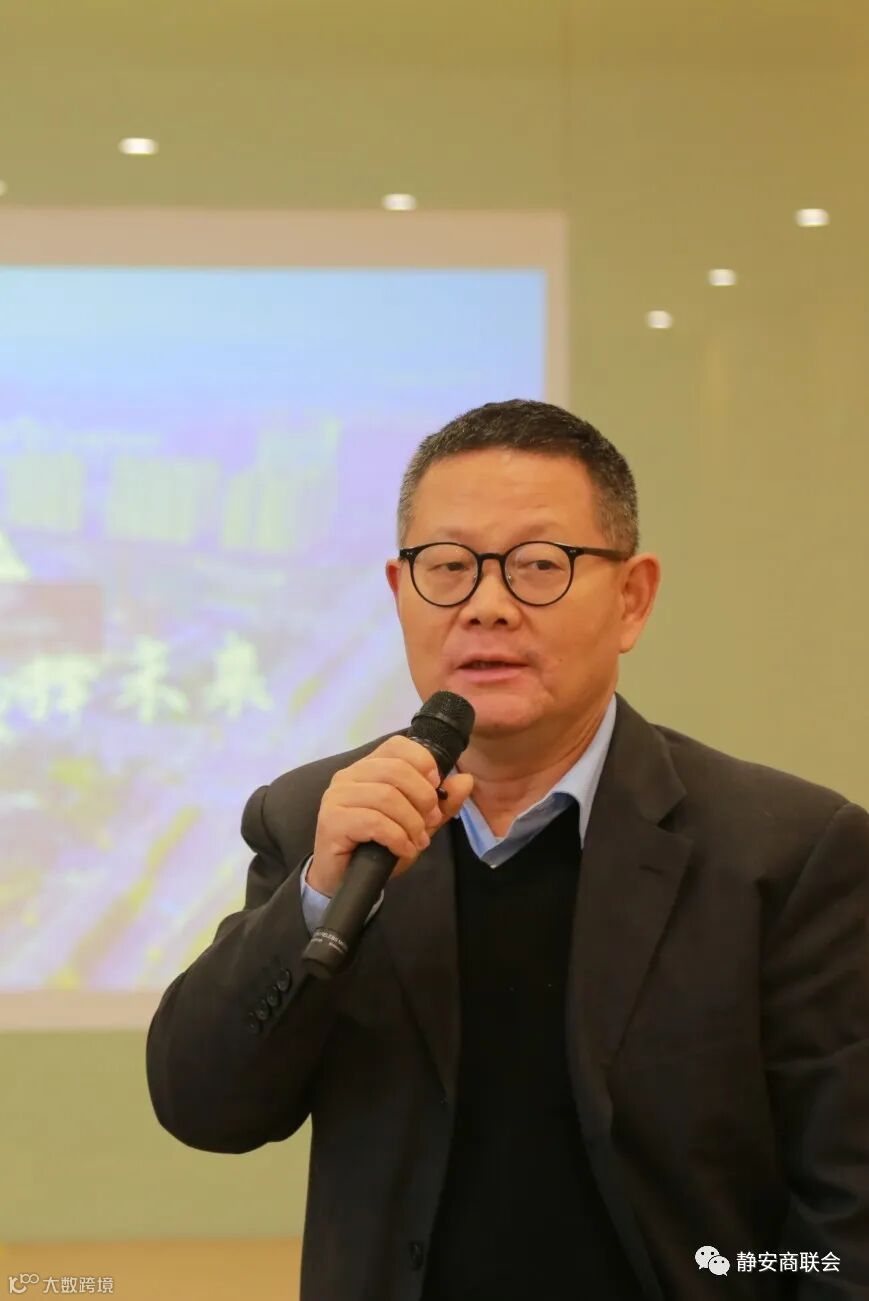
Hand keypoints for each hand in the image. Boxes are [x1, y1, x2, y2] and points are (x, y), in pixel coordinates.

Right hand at [307, 734, 474, 896]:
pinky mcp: (331, 820)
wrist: (344, 880)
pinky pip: (374, 821)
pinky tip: (403, 850)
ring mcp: (336, 797)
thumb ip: (441, 803)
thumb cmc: (378, 847)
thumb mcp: (417, 823)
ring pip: (387, 796)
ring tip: (417, 842)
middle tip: (430, 822)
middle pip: (396, 770)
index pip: (397, 745)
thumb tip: (466, 779)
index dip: (423, 762)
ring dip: (411, 823)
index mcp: (367, 767)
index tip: (435, 788)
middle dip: (423, 798)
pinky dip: (397, 838)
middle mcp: (348, 775)